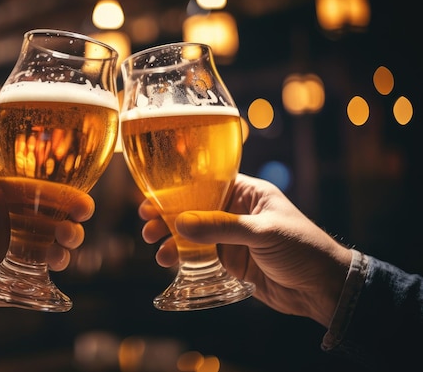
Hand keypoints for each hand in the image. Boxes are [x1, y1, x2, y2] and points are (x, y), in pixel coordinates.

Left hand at [0, 152, 93, 317]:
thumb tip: (2, 154)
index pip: (35, 191)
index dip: (61, 195)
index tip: (82, 201)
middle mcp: (2, 220)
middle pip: (46, 220)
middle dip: (67, 222)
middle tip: (76, 227)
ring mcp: (0, 250)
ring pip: (42, 248)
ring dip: (60, 247)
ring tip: (66, 249)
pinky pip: (26, 278)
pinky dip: (44, 276)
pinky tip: (53, 269)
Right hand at [139, 173, 351, 326]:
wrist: (323, 288)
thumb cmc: (302, 248)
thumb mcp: (262, 232)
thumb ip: (222, 227)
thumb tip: (180, 223)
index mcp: (247, 192)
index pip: (205, 182)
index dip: (177, 187)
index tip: (152, 195)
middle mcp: (235, 211)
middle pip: (192, 207)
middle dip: (167, 215)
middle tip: (147, 224)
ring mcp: (230, 236)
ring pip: (191, 233)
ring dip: (170, 238)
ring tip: (155, 247)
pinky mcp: (229, 261)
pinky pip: (198, 255)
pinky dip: (181, 257)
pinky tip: (167, 260)